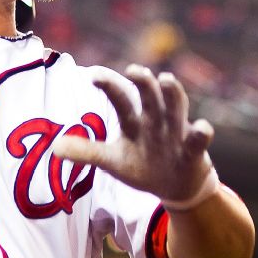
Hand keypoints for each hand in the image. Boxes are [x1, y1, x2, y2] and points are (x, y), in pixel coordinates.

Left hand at [53, 65, 218, 208]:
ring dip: (172, 95)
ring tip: (167, 79)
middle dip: (143, 84)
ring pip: (174, 110)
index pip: (121, 99)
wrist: (176, 186)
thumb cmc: (143, 167)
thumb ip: (87, 152)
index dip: (109, 86)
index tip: (93, 75)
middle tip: (135, 70)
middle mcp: (155, 121)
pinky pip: (197, 141)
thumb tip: (55, 148)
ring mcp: (175, 134)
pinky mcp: (193, 152)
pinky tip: (202, 128)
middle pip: (149, 98)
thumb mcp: (112, 161)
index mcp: (134, 122)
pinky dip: (201, 134)